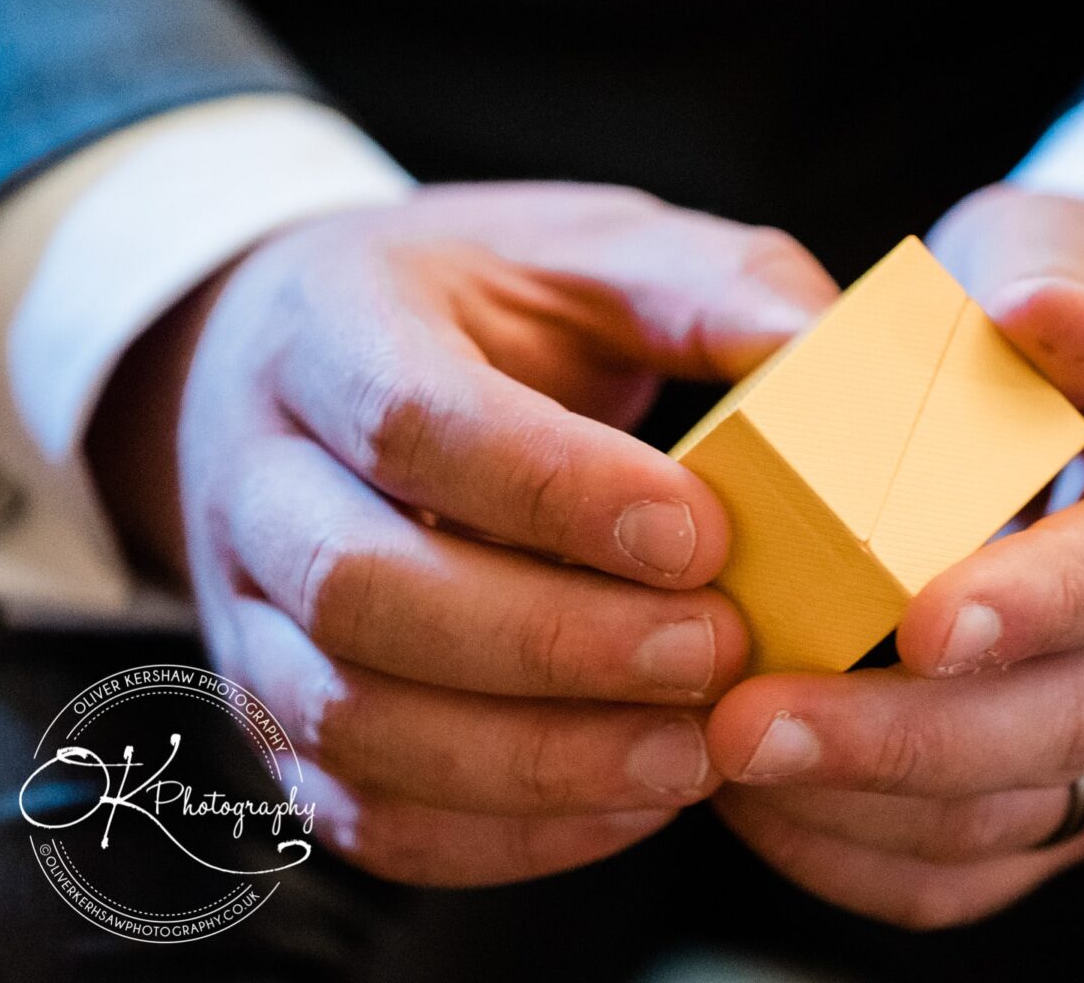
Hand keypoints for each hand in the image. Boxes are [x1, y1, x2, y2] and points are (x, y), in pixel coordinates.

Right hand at [87, 183, 836, 884]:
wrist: (311, 366)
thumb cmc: (479, 305)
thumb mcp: (588, 251)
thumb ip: (706, 289)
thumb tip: (834, 353)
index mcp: (327, 331)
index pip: (414, 424)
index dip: (558, 492)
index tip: (703, 535)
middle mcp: (256, 479)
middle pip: (364, 590)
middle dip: (555, 641)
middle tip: (719, 651)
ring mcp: (249, 610)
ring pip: (352, 721)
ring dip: (538, 760)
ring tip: (694, 754)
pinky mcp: (282, 712)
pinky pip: (365, 809)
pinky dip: (501, 833)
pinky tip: (629, 803)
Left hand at [704, 186, 1083, 927]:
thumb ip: (1060, 279)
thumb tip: (1043, 317)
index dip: (1038, 601)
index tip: (915, 623)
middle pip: (1074, 722)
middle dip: (904, 740)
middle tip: (749, 725)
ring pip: (1019, 812)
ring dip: (867, 804)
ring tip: (726, 759)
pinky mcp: (1070, 775)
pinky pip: (979, 862)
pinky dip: (868, 854)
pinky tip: (764, 808)